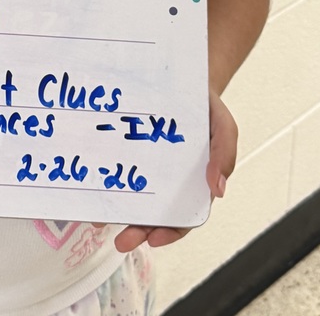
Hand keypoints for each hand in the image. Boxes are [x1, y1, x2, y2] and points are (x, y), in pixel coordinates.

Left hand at [112, 90, 237, 251]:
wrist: (182, 78)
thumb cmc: (206, 107)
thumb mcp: (224, 127)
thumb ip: (224, 154)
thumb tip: (217, 190)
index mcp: (193, 182)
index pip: (183, 216)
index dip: (170, 232)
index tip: (153, 240)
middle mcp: (168, 180)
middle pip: (155, 214)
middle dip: (138, 231)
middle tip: (122, 240)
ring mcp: (147, 165)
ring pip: (133, 196)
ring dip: (118, 212)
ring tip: (99, 220)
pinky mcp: (129, 149)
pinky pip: (118, 169)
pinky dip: (107, 182)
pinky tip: (95, 187)